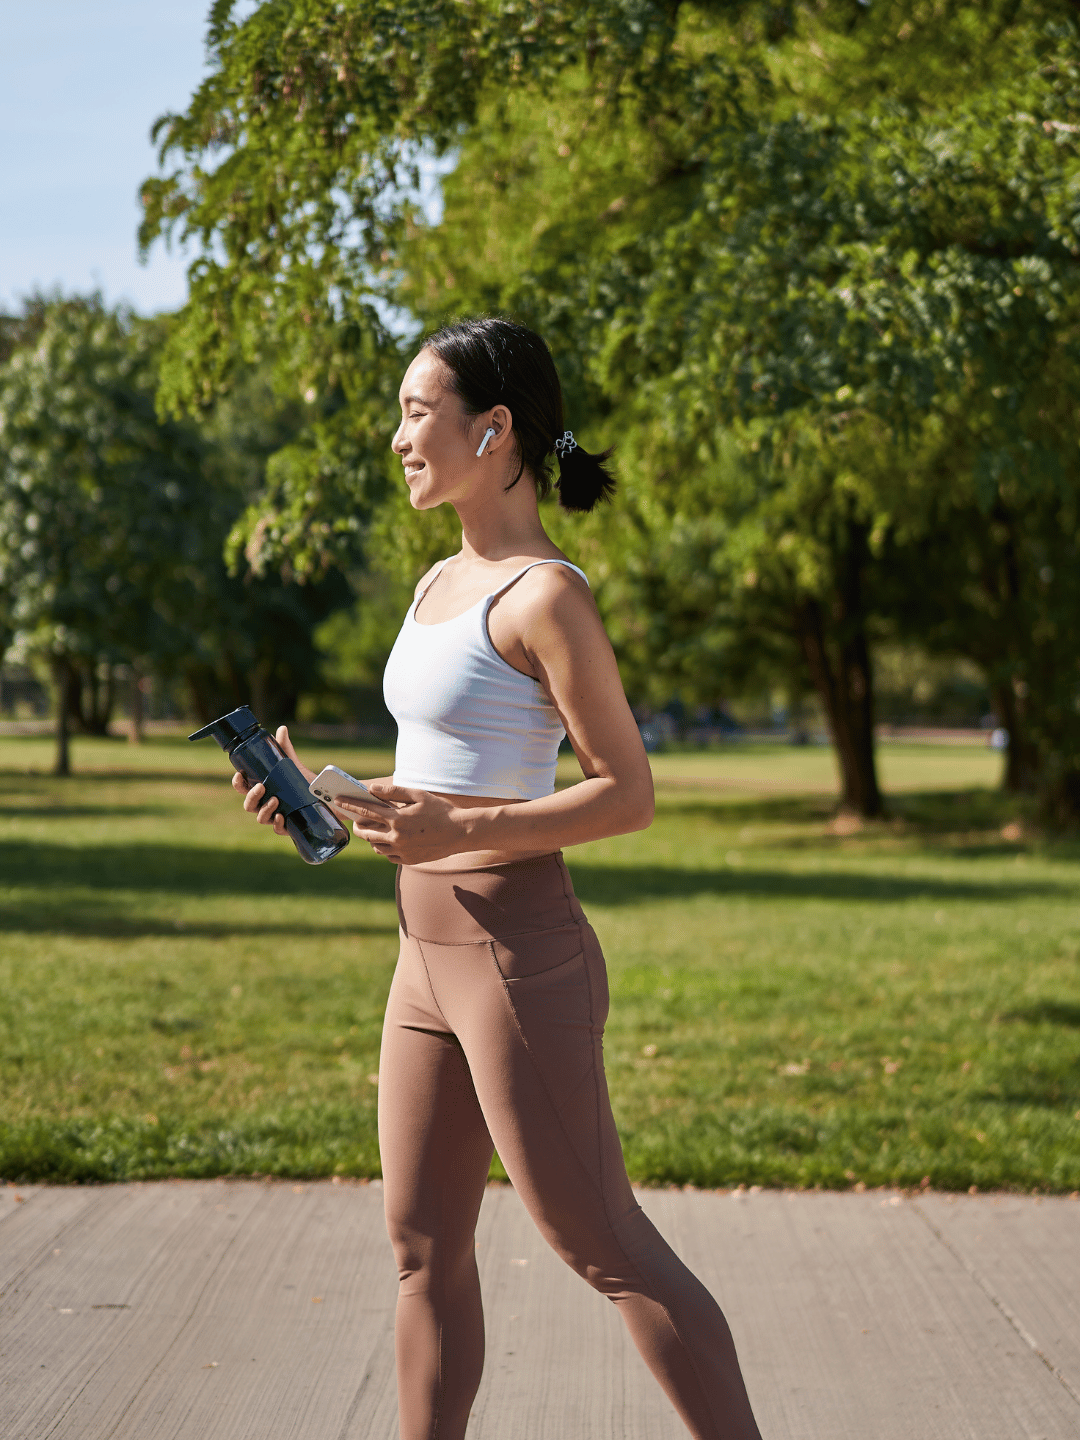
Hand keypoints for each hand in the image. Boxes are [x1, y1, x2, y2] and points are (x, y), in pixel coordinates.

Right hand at [231, 724, 312, 836]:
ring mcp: (275, 816)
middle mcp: (265, 804)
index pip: (243, 788)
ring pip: (260, 818)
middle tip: (261, 786)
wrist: (325, 800)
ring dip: (264, 809)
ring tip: (275, 799)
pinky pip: (277, 829)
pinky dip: (277, 824)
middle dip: (251, 796)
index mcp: (262, 790)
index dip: (237, 783)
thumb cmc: (302, 783)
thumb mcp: (293, 765)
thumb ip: (285, 749)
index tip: (240, 774)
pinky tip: (281, 817)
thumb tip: (282, 728)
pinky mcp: (287, 826)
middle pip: (248, 804)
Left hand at [337, 782, 466, 863]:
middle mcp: (397, 837)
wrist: (460, 832)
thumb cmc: (440, 810)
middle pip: (365, 832)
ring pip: (375, 846)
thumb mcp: (418, 795)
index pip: (366, 810)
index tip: (337, 800)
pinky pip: (388, 856)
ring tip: (374, 830)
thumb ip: (394, 792)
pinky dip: (385, 848)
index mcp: (397, 819)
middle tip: (356, 820)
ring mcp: (402, 851)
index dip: (349, 804)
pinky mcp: (408, 860)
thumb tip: (372, 790)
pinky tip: (390, 840)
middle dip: (357, 825)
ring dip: (371, 837)